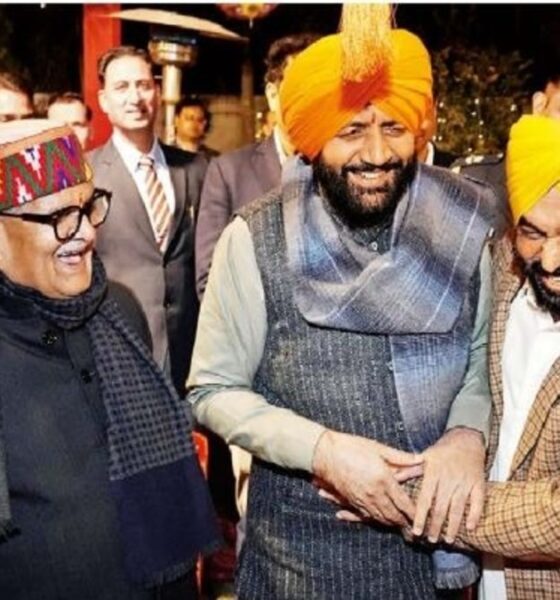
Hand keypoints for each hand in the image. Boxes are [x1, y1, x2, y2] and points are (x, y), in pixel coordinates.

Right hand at [312, 430, 422, 525]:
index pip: (404, 503)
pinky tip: (379, 521)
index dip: (415, 513)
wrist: (324, 453)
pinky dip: (376, 521)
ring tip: (401, 525)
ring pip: (381, 518)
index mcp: (383, 480)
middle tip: (415, 527)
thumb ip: (400, 457)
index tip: (422, 517)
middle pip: (394, 515)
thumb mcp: (378, 448)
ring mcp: (361, 500)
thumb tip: (420, 459)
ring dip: (392, 523)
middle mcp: (374, 494)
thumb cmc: (351, 447)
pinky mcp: (352, 501)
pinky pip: (366, 516)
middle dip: (405, 522)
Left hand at [412, 427, 485, 543]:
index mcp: (433, 472)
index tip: (416, 530)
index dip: (420, 516)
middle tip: (430, 539)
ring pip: (458, 507)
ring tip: (447, 540)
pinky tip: (469, 527)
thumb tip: (393, 478)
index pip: (425, 499)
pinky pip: (478, 502)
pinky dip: (475, 515)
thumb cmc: (443, 451)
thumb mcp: (424, 457)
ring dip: (452, 526)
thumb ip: (410, 470)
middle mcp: (449, 478)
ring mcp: (465, 482)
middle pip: (441, 507)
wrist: (467, 440)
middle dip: (435, 526)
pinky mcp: (479, 484)